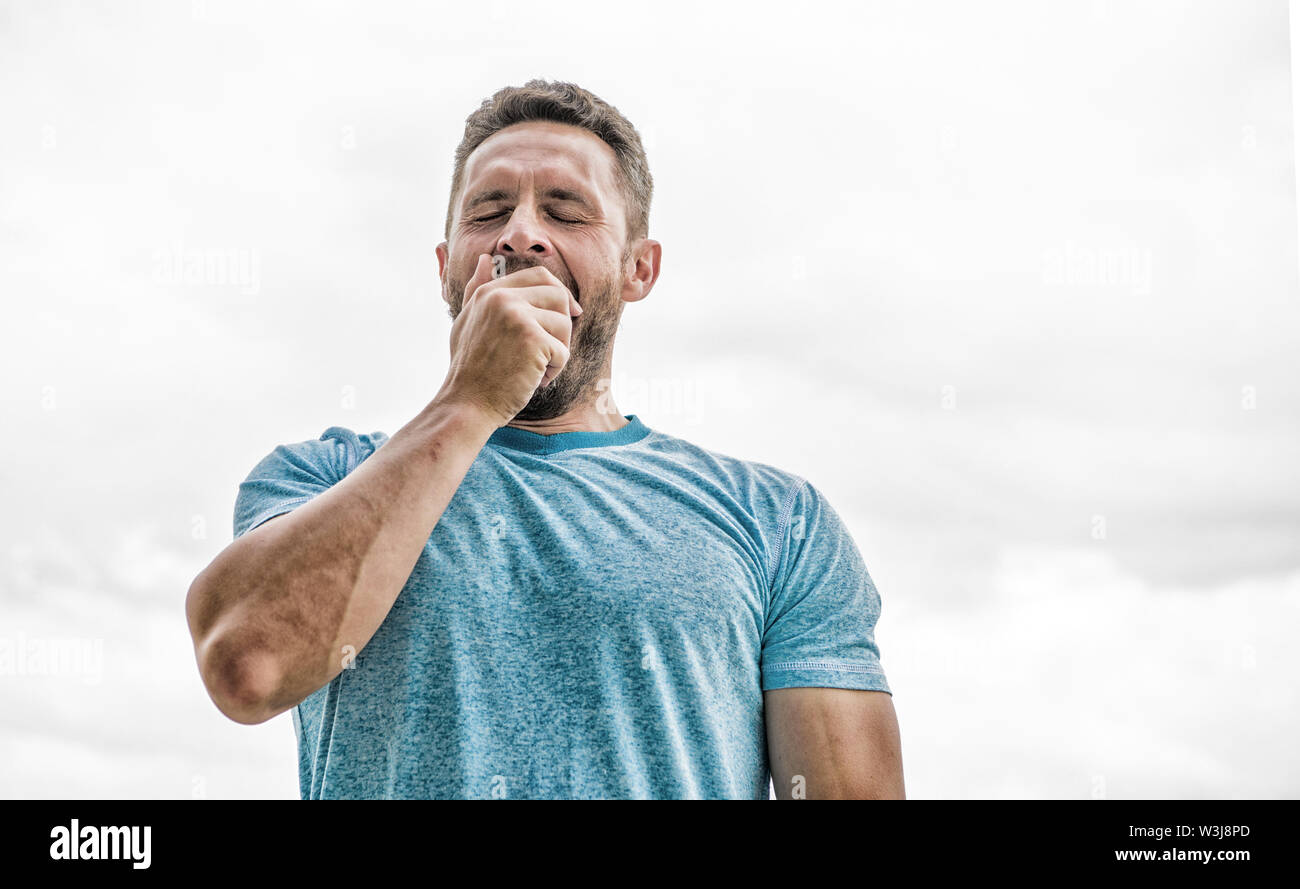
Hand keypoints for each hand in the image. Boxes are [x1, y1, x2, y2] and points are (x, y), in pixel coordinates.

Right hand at [437, 253, 582, 426]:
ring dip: (558, 352)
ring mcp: (516, 316)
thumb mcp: (467, 322)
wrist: (466, 405)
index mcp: (489, 292)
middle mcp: (502, 298)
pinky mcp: (532, 340)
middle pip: (559, 295)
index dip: (560, 293)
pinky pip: (563, 351)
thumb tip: (485, 259)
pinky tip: (534, 381)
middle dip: (561, 325)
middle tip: (548, 352)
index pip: (540, 275)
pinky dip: (554, 371)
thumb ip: (477, 289)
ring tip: (536, 370)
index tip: (571, 313)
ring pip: (564, 324)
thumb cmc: (469, 370)